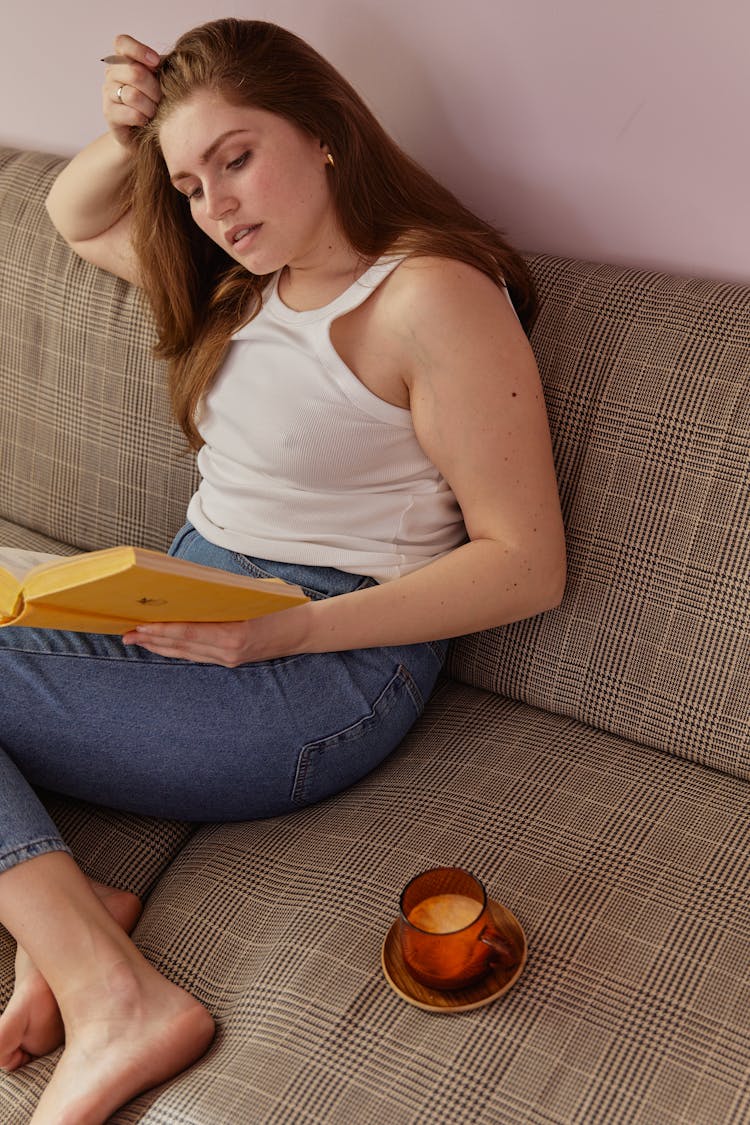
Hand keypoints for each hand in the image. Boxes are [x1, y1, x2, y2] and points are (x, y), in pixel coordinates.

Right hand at [103, 34, 161, 147]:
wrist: (145, 135)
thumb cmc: (156, 104)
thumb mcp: (161, 82)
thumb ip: (162, 68)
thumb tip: (171, 60)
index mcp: (123, 60)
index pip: (122, 43)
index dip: (140, 50)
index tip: (156, 63)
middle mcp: (112, 74)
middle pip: (134, 72)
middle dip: (154, 88)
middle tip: (161, 99)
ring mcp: (108, 93)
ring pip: (133, 95)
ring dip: (150, 106)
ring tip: (154, 113)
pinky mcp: (109, 114)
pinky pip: (131, 113)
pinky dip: (144, 119)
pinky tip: (146, 122)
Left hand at [122, 608, 310, 666]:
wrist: (304, 631)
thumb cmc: (282, 605)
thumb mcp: (254, 593)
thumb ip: (223, 594)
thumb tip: (190, 586)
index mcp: (235, 633)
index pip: (189, 632)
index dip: (161, 630)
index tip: (139, 625)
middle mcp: (229, 651)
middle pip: (181, 646)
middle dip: (151, 639)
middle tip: (126, 633)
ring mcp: (229, 659)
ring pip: (185, 653)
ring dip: (159, 646)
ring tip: (136, 639)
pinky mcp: (230, 661)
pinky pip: (197, 656)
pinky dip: (176, 649)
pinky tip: (162, 644)